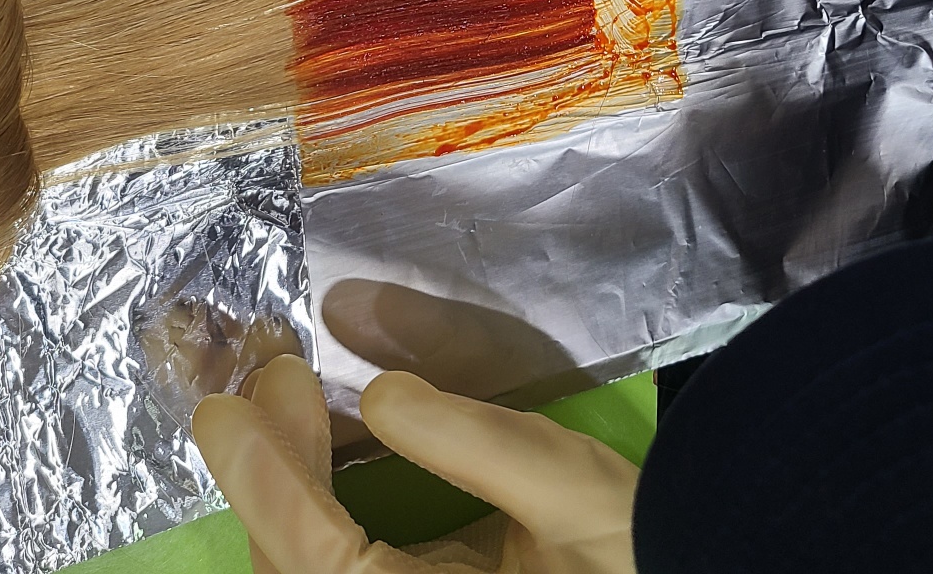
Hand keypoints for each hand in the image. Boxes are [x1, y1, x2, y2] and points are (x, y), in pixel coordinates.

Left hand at [193, 355, 638, 573]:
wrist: (707, 562)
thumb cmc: (641, 543)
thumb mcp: (561, 483)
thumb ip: (466, 438)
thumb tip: (376, 391)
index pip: (317, 560)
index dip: (263, 481)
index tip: (224, 411)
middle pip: (300, 569)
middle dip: (274, 471)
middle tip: (270, 378)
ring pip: (315, 572)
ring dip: (293, 488)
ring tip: (290, 401)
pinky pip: (349, 568)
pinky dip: (323, 511)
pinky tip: (330, 452)